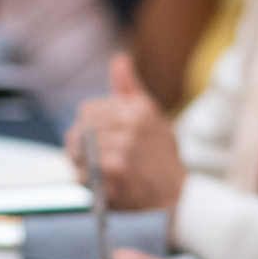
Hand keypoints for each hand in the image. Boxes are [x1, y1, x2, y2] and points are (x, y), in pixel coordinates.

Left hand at [66, 54, 185, 211]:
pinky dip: (88, 184)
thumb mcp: (153, 118)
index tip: (95, 142)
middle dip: (80, 148)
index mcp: (136, 108)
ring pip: (78, 153)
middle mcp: (129, 124)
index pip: (87, 110)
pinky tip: (103, 187)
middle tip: (94, 163)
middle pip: (79, 130)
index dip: (86, 127)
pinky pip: (83, 174)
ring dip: (83, 167)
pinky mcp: (115, 171)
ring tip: (100, 175)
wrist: (179, 198)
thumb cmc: (162, 159)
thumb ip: (131, 90)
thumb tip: (118, 60)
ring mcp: (122, 147)